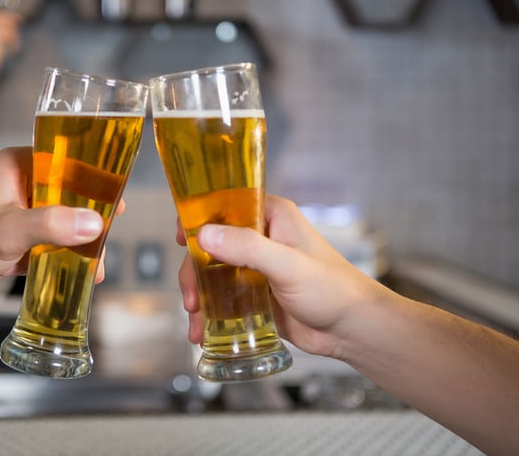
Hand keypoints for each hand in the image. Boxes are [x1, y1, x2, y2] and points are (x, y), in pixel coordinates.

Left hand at [0, 147, 104, 294]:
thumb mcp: (11, 230)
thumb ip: (52, 224)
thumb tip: (92, 223)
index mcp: (18, 166)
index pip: (66, 161)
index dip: (94, 178)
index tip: (116, 197)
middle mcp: (21, 182)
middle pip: (69, 193)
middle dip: (89, 217)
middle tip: (107, 235)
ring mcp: (20, 208)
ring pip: (62, 217)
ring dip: (78, 240)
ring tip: (96, 264)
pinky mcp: (18, 231)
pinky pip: (50, 237)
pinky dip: (64, 252)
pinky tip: (80, 271)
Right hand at [178, 195, 377, 357]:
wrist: (351, 330)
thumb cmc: (332, 290)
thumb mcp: (288, 265)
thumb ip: (247, 248)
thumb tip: (204, 235)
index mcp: (270, 215)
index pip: (225, 203)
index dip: (197, 216)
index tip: (181, 237)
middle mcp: (260, 236)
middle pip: (210, 242)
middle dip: (194, 270)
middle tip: (191, 296)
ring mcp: (254, 266)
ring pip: (211, 271)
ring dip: (198, 293)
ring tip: (195, 318)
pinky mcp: (253, 292)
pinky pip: (221, 295)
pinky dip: (208, 310)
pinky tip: (202, 329)